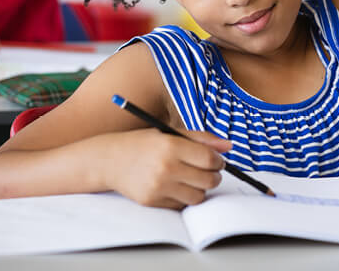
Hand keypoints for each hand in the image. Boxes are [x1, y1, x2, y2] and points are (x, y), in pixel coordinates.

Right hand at [104, 128, 230, 208]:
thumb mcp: (170, 134)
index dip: (219, 160)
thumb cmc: (143, 144)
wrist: (110, 160)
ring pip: (198, 196)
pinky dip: (184, 197)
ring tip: (191, 179)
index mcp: (171, 145)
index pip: (210, 159)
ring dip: (200, 189)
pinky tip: (175, 186)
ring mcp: (158, 187)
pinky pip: (181, 205)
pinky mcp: (152, 201)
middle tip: (207, 171)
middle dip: (213, 176)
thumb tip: (228, 146)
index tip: (217, 160)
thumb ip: (201, 139)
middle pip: (208, 180)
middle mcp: (165, 167)